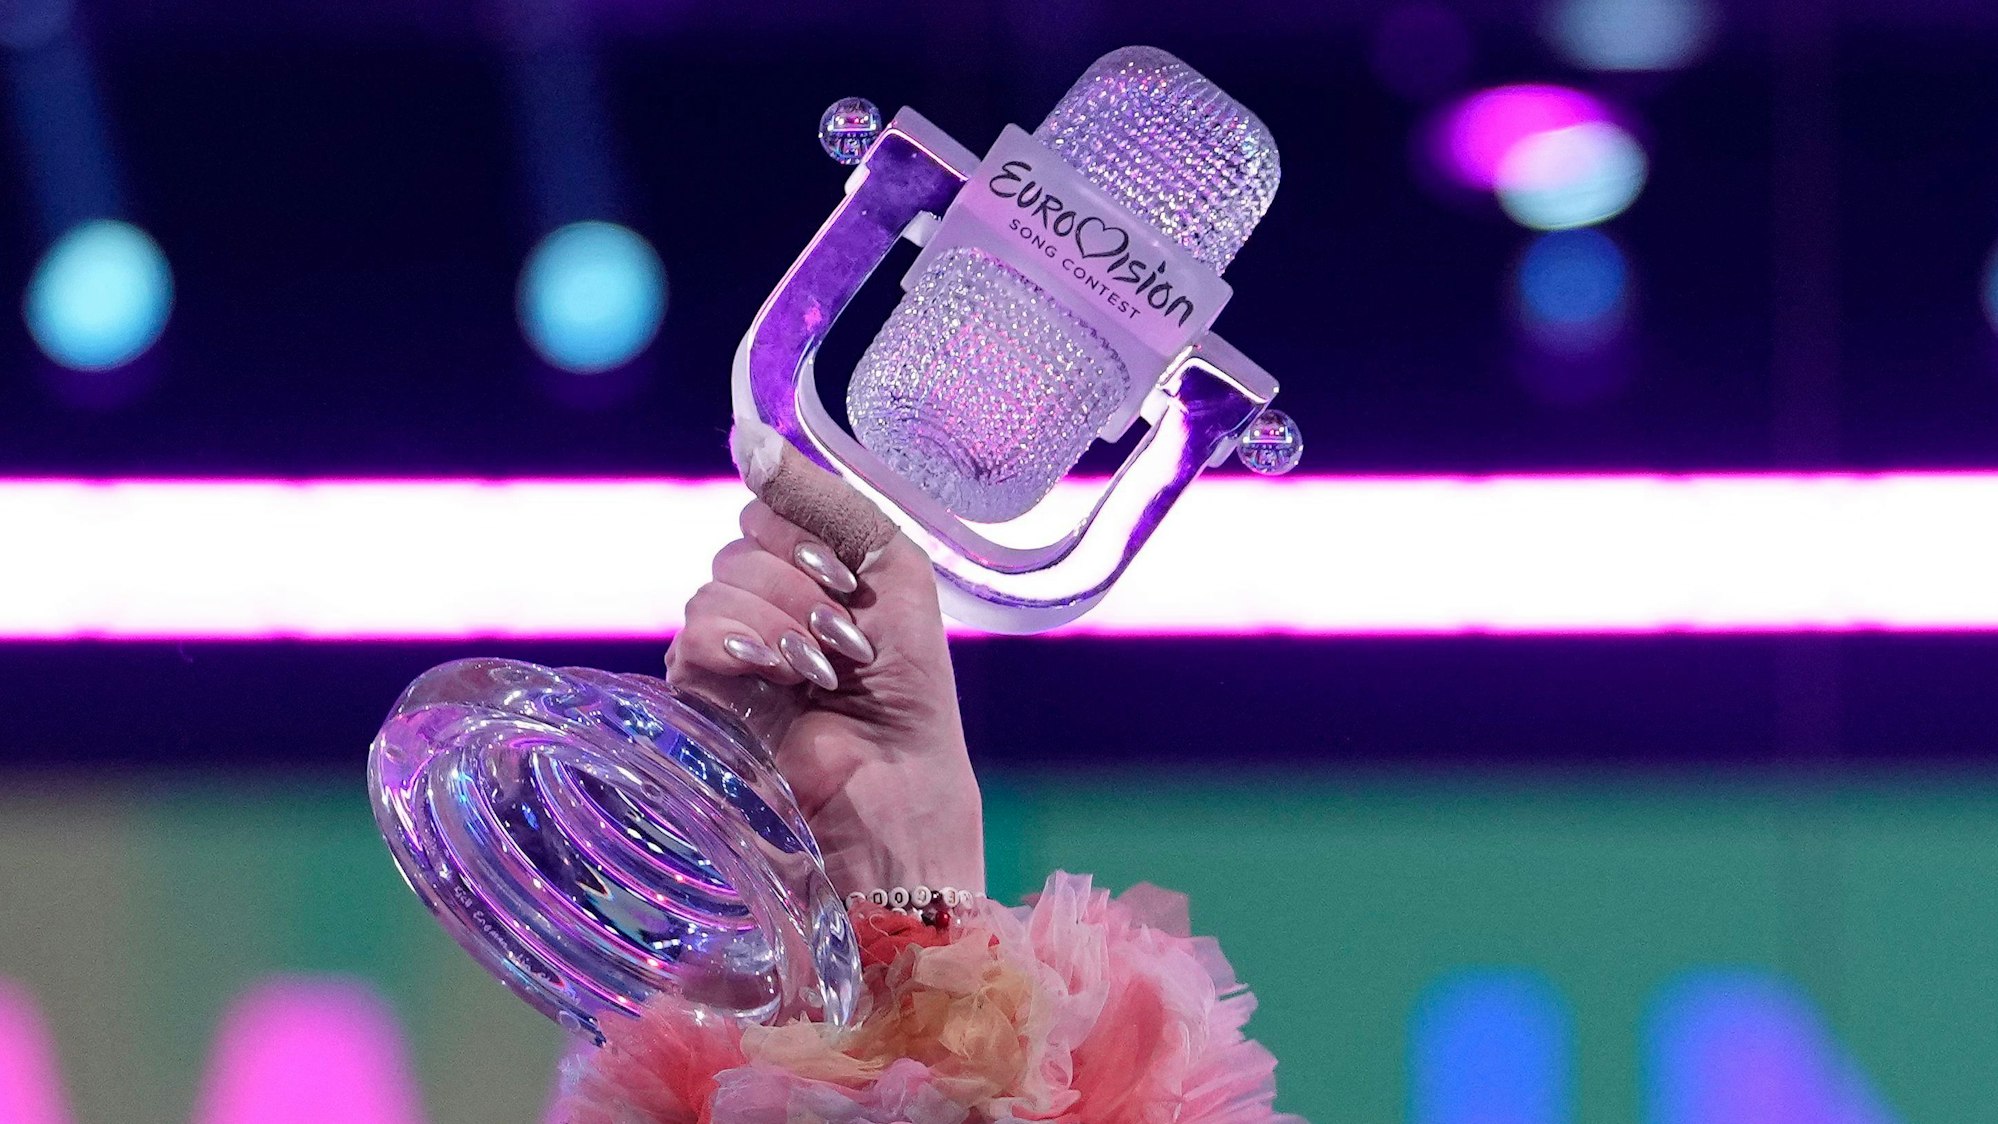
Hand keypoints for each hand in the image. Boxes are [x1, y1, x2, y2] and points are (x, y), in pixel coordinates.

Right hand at [665, 498, 983, 900]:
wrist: (898, 792)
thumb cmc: (909, 694)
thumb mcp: (890, 572)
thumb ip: (825, 500)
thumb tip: (746, 435)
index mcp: (809, 576)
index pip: (767, 510)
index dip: (804, 533)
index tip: (847, 580)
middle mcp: (761, 609)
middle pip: (740, 543)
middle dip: (800, 583)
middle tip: (843, 642)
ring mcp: (726, 656)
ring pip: (715, 585)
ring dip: (780, 621)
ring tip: (821, 673)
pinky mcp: (699, 702)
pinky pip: (691, 635)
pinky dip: (739, 646)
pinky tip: (777, 679)